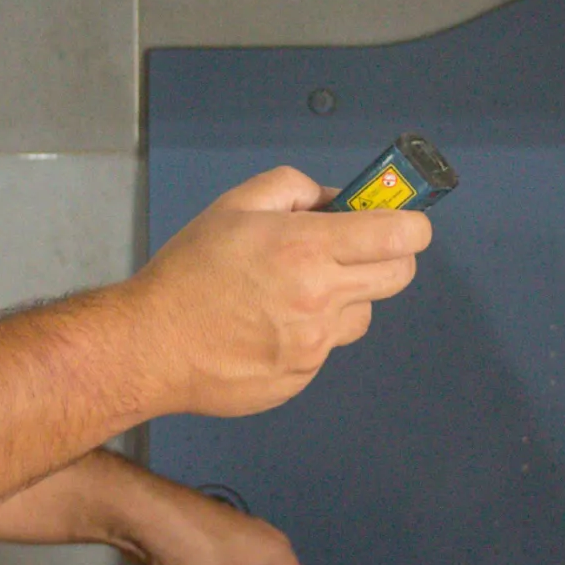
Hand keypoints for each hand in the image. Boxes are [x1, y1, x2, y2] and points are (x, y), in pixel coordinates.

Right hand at [124, 167, 431, 417]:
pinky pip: (327, 347)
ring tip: (296, 292)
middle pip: (400, 276)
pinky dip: (312, 332)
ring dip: (346, 298)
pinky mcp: (302, 376)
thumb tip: (334, 199)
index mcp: (307, 248)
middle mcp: (320, 297)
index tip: (406, 224)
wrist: (152, 345)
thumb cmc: (189, 272)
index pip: (398, 236)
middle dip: (392, 257)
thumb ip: (293, 189)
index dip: (413, 226)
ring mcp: (315, 344)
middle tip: (361, 250)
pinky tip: (269, 325)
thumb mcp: (235, 206)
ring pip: (362, 313)